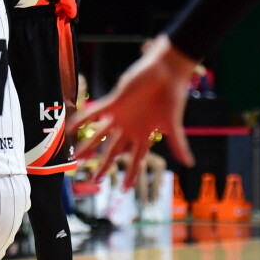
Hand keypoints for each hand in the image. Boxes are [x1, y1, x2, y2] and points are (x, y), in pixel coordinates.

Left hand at [68, 35, 195, 189]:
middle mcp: (130, 127)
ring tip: (76, 157)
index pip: (136, 159)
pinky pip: (95, 112)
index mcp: (145, 134)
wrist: (166, 70)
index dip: (131, 174)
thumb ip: (178, 143)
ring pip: (101, 134)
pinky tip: (71, 128)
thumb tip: (189, 163)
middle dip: (104, 165)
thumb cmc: (173, 95)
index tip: (124, 189)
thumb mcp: (173, 123)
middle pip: (114, 151)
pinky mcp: (114, 101)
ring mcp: (121, 115)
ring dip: (88, 146)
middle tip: (93, 179)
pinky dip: (83, 120)